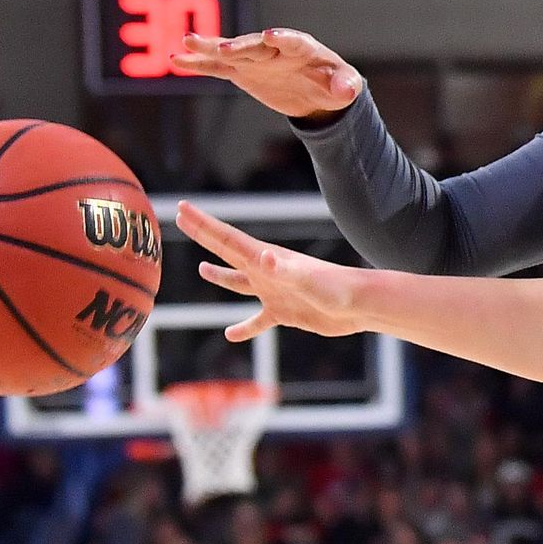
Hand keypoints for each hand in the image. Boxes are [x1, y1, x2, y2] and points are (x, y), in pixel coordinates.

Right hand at [169, 28, 362, 120]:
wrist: (317, 93)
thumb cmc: (334, 83)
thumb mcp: (346, 86)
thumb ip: (347, 85)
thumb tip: (348, 90)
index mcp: (301, 48)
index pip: (292, 41)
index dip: (283, 38)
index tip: (271, 35)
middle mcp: (273, 48)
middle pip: (255, 45)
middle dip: (240, 46)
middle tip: (224, 48)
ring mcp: (255, 59)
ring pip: (229, 51)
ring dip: (209, 47)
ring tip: (187, 42)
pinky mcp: (242, 71)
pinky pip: (217, 67)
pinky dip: (199, 64)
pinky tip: (178, 60)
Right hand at [180, 201, 365, 340]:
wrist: (360, 306)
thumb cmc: (337, 289)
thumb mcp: (306, 279)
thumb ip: (283, 270)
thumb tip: (262, 257)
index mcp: (266, 259)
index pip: (227, 239)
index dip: (203, 225)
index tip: (182, 208)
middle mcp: (267, 272)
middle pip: (227, 252)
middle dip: (204, 236)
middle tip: (183, 220)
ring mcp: (275, 292)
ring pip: (240, 283)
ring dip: (221, 277)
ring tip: (202, 270)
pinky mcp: (285, 312)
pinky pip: (258, 321)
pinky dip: (244, 328)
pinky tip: (230, 335)